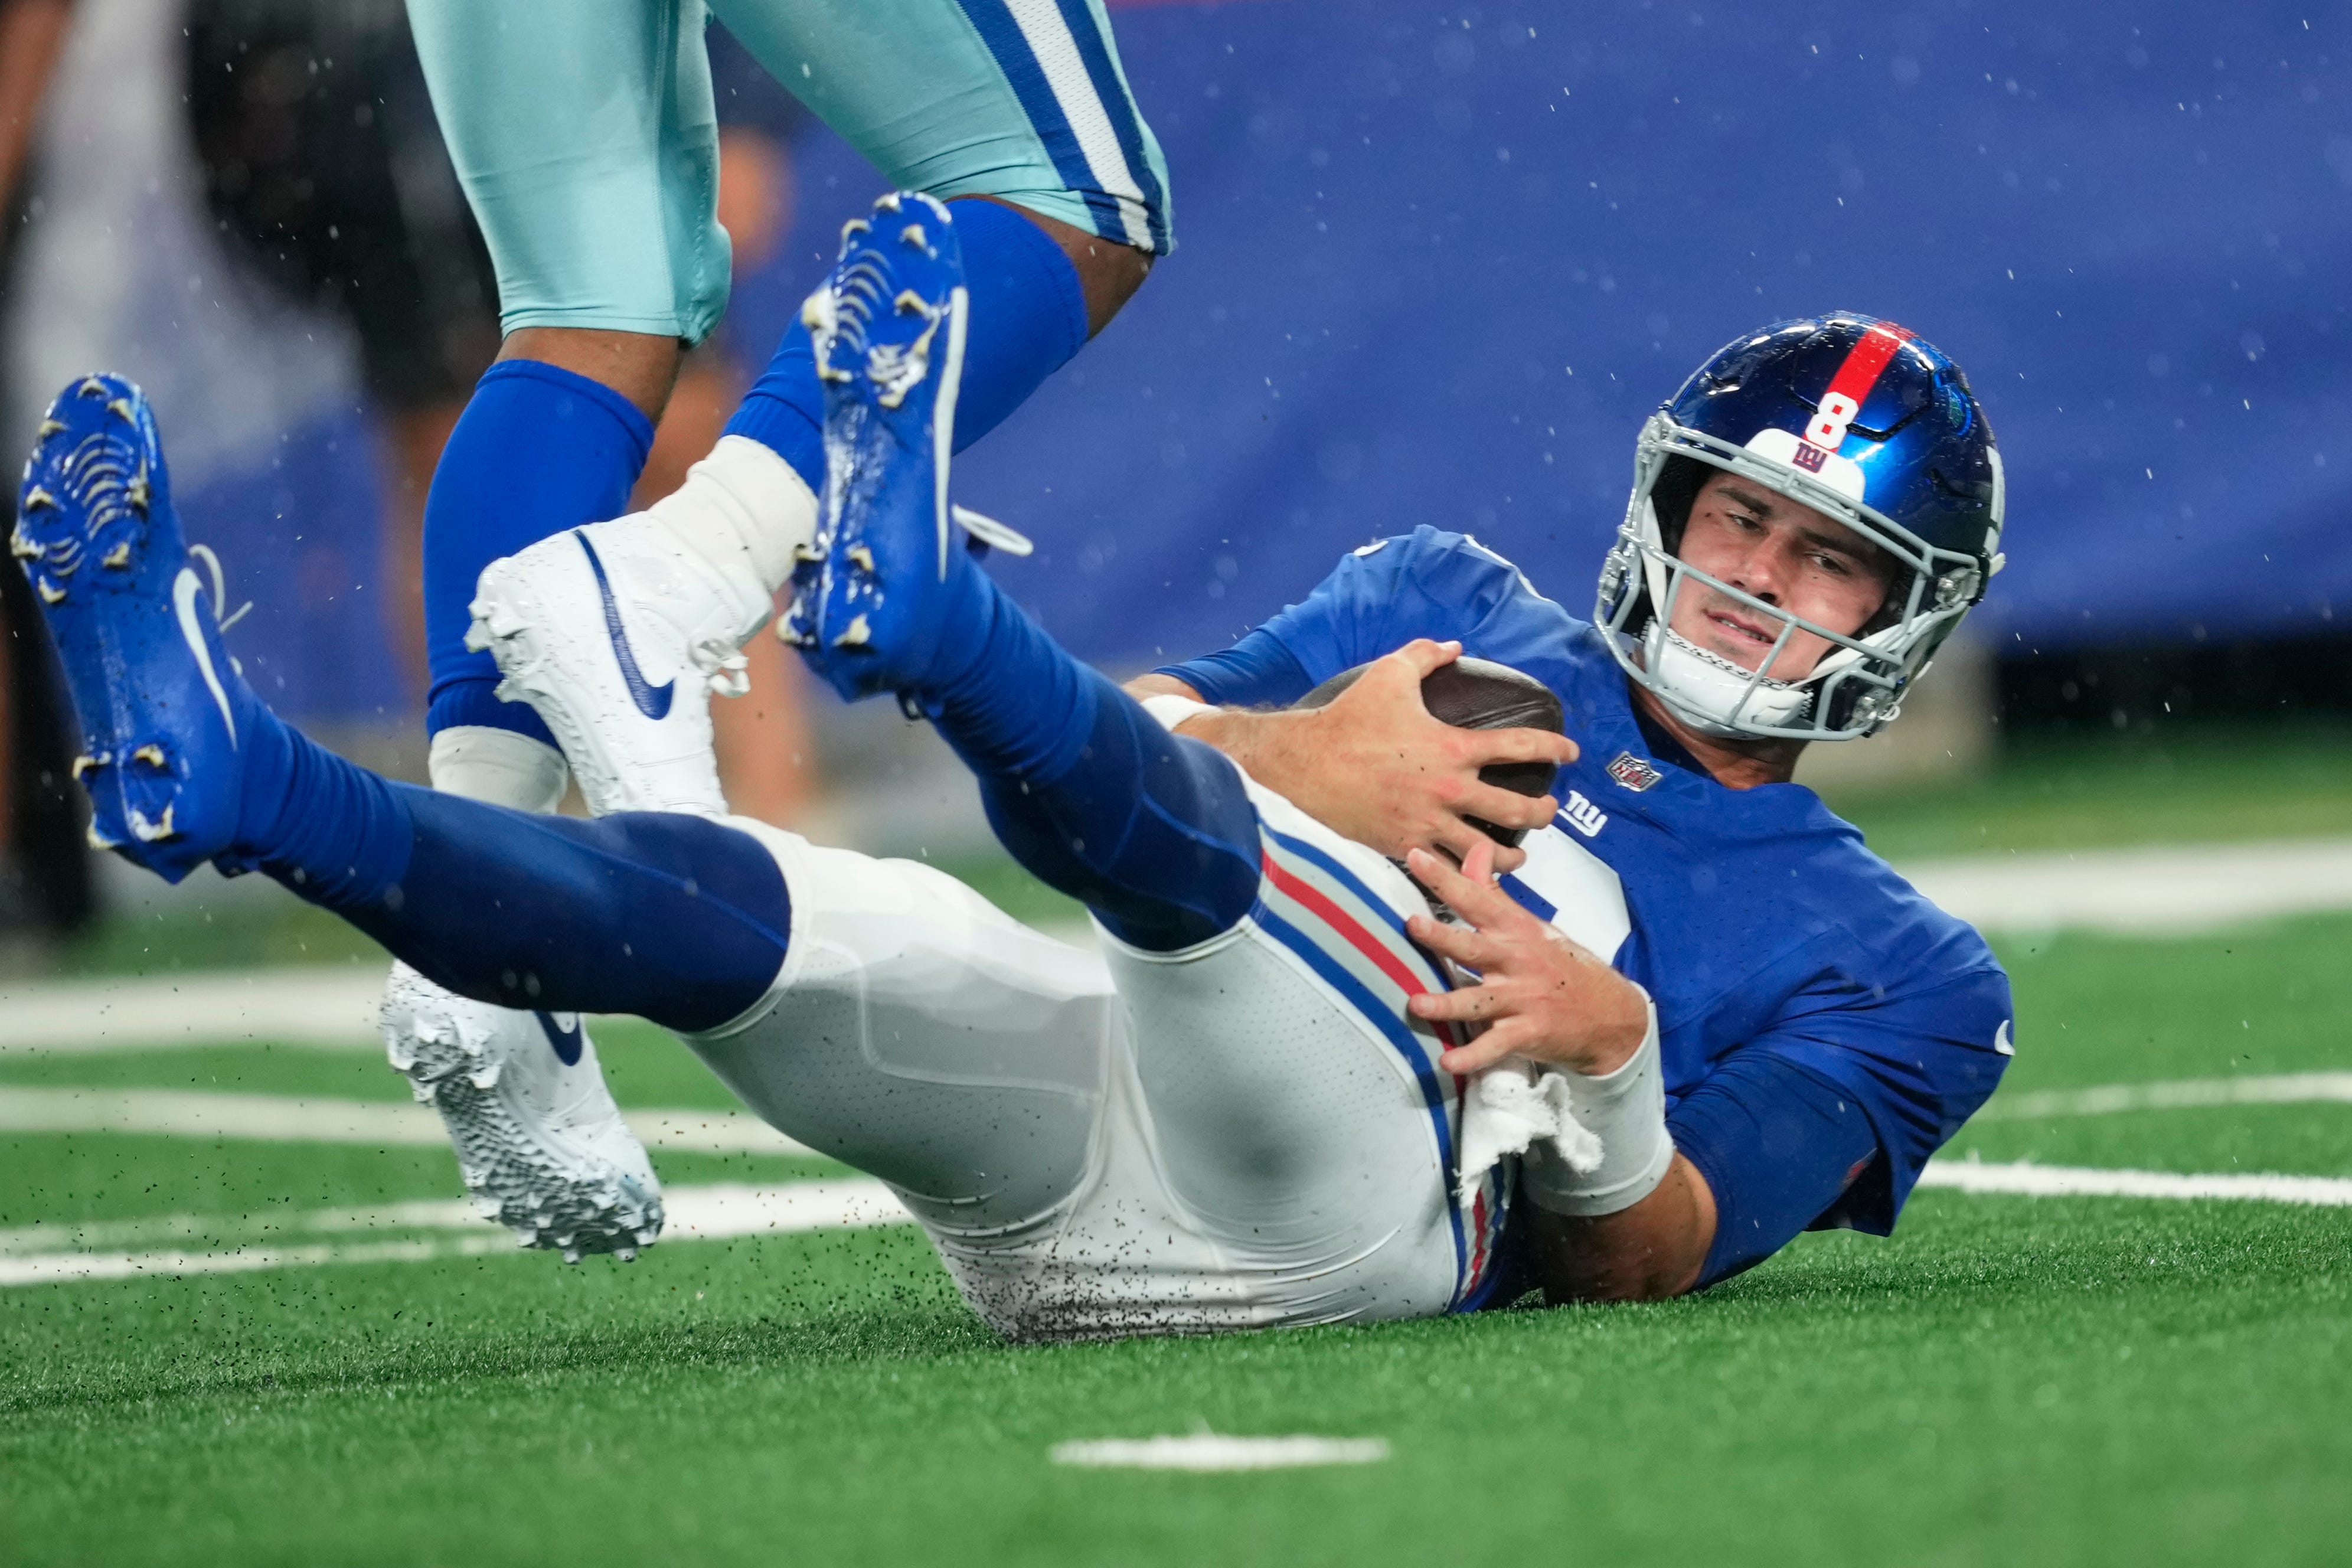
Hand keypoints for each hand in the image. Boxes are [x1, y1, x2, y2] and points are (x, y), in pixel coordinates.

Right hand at [1158, 640, 1578, 873]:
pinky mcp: (1404, 848)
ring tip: (1519, 856)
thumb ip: (1425, 656)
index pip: (1520, 748)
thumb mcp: (1388, 675)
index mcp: (1452, 748)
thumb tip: (1454, 645)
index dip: (1553, 749)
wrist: (1301, 766)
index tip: (1570, 752)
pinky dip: (1465, 875)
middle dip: (1543, 813)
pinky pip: (1445, 870)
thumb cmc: (1346, 721)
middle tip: (1549, 811)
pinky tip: (1472, 875)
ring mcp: (1427, 825)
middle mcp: (1448, 791)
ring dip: (1511, 856)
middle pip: (1517, 811)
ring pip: (1488, 853)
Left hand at [1402, 839, 1648, 1076]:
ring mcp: (1522, 999)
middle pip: (1474, 947)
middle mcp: (1516, 962)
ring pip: (1479, 1000)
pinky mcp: (1527, 1033)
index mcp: (1516, 931)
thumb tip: (1474, 849)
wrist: (1611, 1014)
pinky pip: (1495, 1046)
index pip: (1477, 898)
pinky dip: (1472, 1056)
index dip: (1446, 878)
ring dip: (1447, 1003)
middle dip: (1443, 936)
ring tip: (1416, 1004)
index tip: (1415, 856)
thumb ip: (1494, 892)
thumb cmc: (1563, 966)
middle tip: (1413, 925)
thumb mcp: (1532, 926)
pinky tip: (1447, 1061)